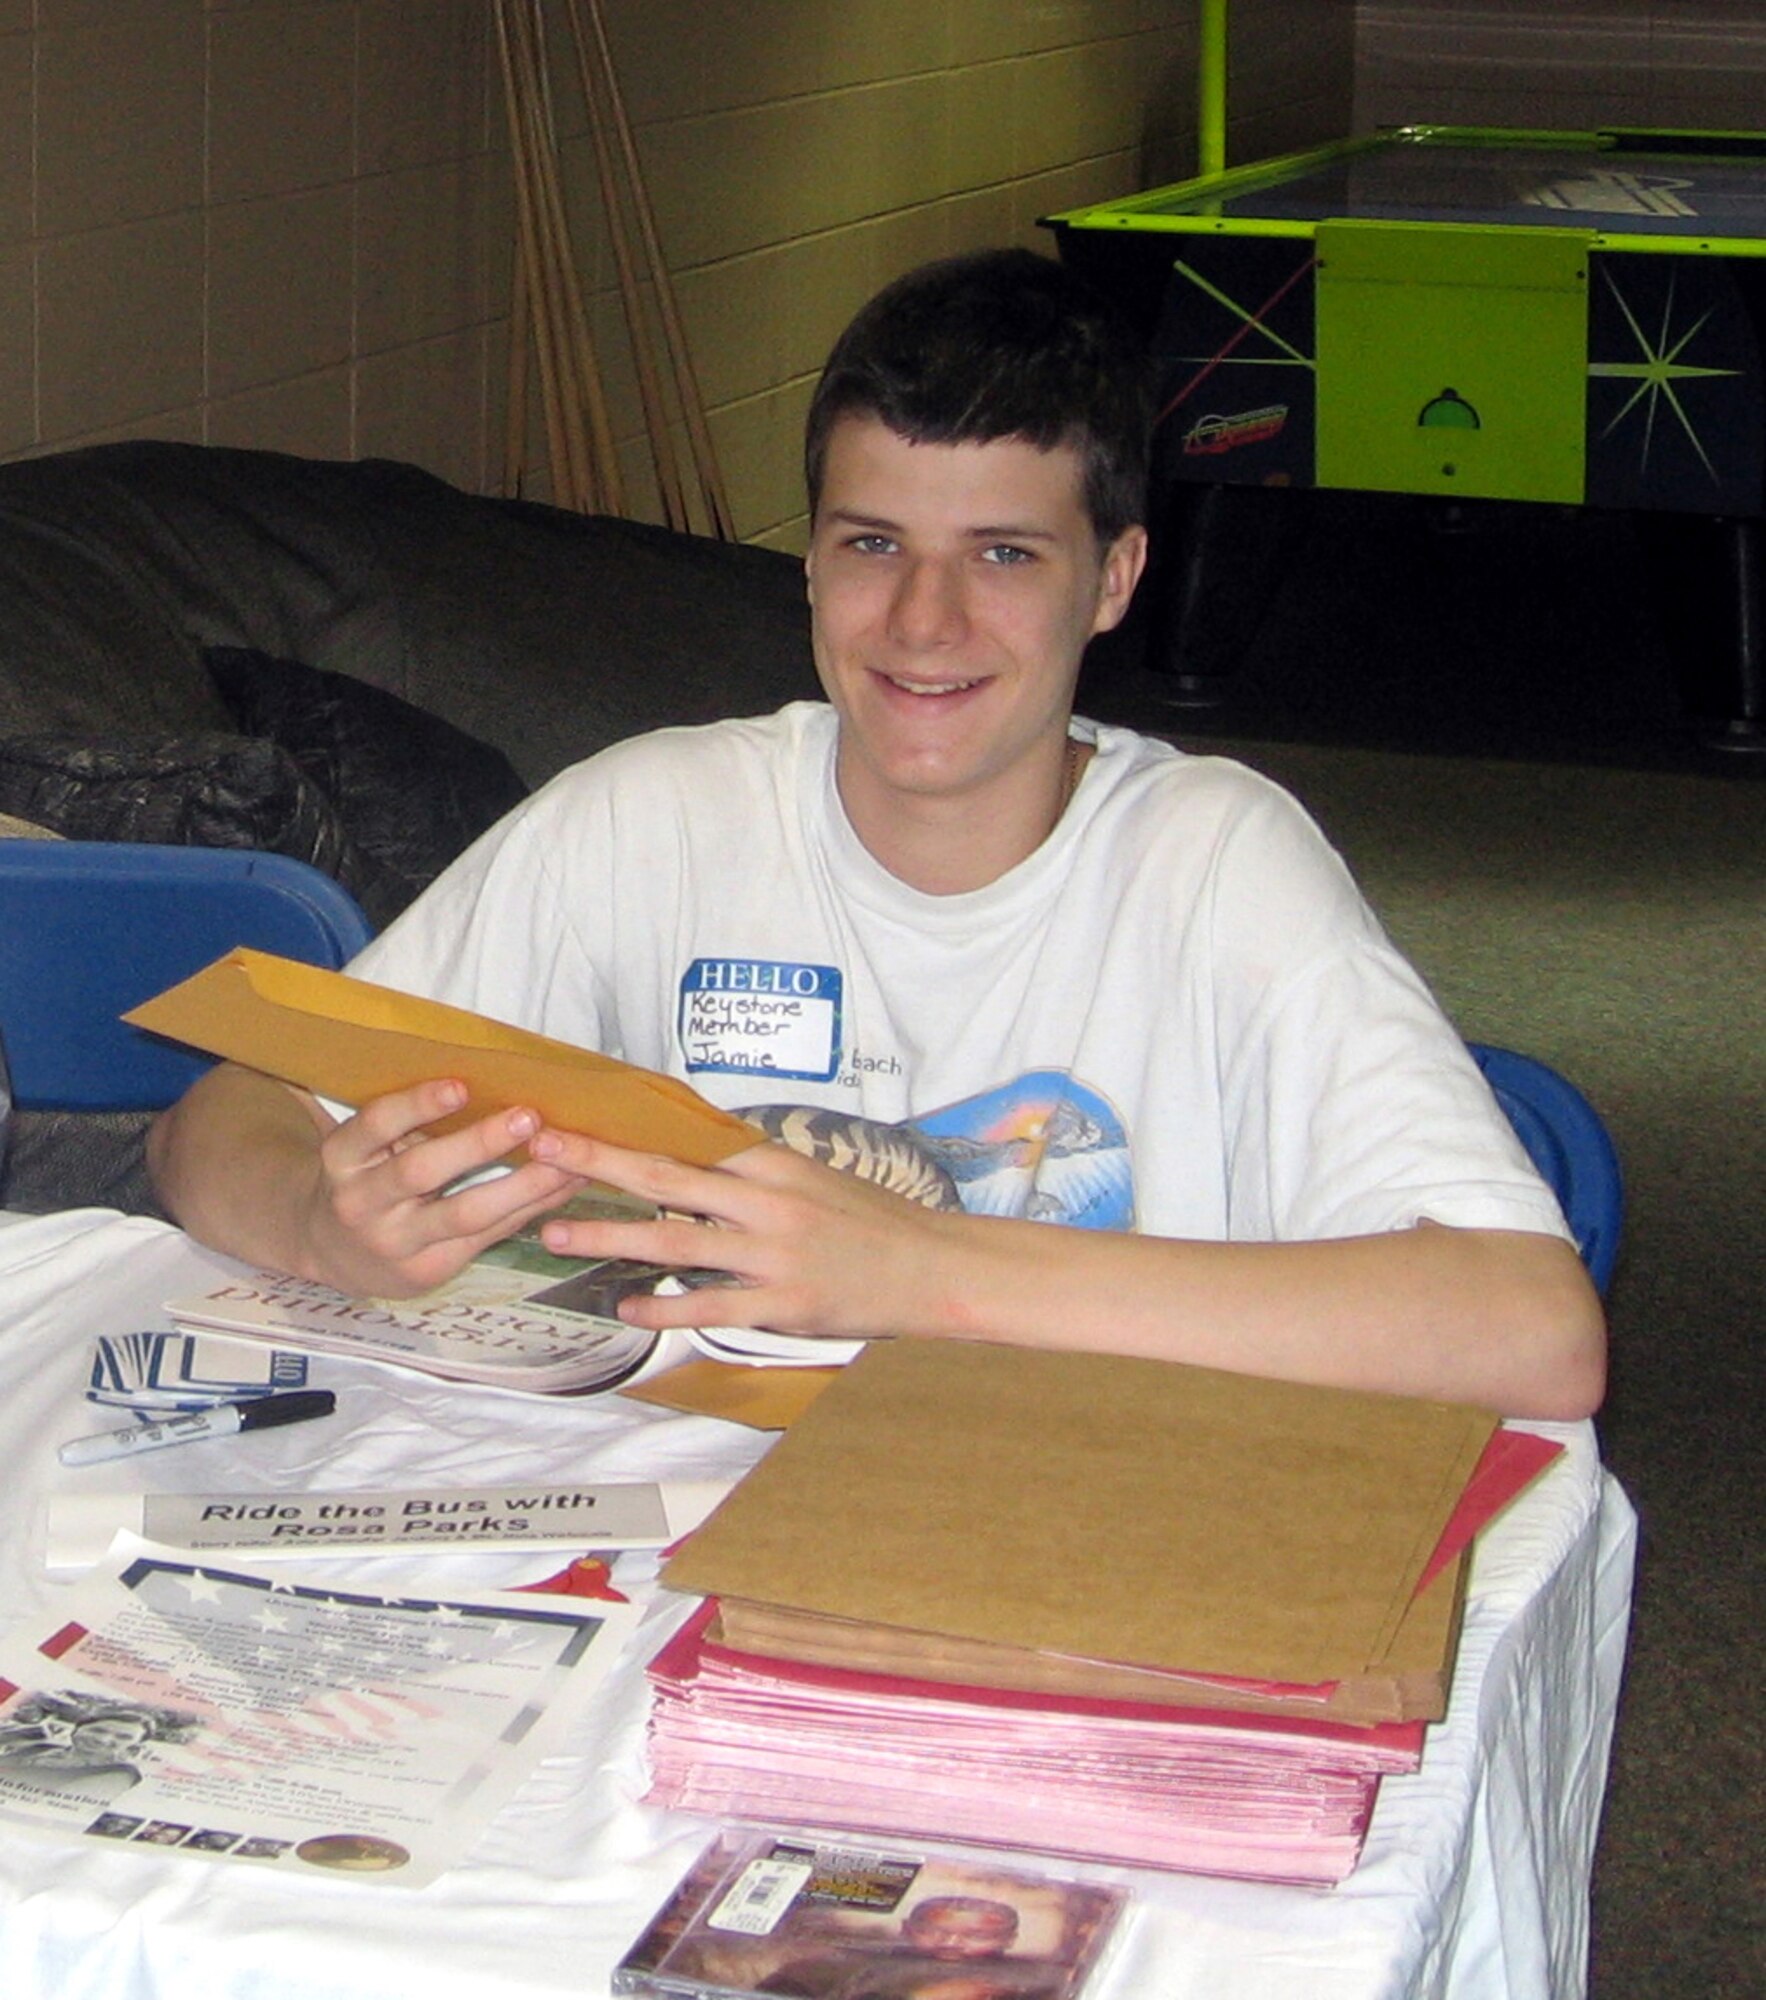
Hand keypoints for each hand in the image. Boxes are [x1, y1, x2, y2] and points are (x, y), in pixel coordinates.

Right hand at [298, 1080, 589, 1297]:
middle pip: (421, 1172)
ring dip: (523, 1185)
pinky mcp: (427, 1270)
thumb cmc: (368, 1177)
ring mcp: (395, 1242)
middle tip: (528, 1118)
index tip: (461, 1085)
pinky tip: (564, 1186)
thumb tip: (489, 1075)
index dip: (417, 1104)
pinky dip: (530, 1208)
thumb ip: (407, 1120)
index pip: (376, 1125)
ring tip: (566, 1159)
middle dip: (478, 1144)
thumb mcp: (366, 1146)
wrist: (334, 1253)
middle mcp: (361, 1202)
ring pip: (466, 1214)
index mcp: (343, 1157)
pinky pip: (487, 1235)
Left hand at [527, 1127, 967, 1340]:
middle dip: (598, 1162)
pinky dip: (665, 1305)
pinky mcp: (783, 1305)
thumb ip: (754, 1175)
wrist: (933, 1269)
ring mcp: (774, 1255)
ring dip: (609, 1234)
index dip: (626, 1132)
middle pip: (667, 1177)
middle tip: (541, 1150)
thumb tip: (694, 1162)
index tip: (576, 1120)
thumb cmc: (872, 1224)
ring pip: (675, 1240)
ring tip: (557, 1232)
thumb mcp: (814, 1180)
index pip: (686, 1142)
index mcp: (774, 1165)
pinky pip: (711, 1305)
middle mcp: (768, 1202)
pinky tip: (625, 1306)